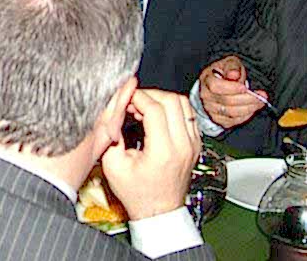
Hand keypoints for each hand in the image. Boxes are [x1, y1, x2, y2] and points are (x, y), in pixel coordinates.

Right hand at [101, 89, 200, 220]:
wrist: (159, 212)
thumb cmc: (138, 193)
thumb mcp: (113, 165)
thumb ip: (111, 134)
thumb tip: (115, 110)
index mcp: (163, 151)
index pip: (155, 108)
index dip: (137, 97)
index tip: (125, 98)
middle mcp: (183, 145)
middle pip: (171, 100)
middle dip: (149, 94)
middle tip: (133, 101)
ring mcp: (192, 144)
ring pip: (182, 103)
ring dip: (161, 99)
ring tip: (144, 107)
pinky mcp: (195, 144)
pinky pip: (187, 114)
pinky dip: (171, 108)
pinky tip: (156, 116)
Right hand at [198, 56, 264, 128]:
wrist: (217, 85)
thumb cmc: (225, 73)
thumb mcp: (229, 63)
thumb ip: (232, 67)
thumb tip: (234, 74)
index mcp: (206, 79)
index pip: (215, 86)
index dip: (231, 88)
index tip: (245, 87)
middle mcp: (205, 96)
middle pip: (226, 101)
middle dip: (247, 99)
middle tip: (262, 96)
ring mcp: (210, 109)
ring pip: (231, 113)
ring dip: (249, 108)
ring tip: (260, 102)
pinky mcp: (218, 119)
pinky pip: (234, 121)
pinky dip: (246, 115)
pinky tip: (252, 107)